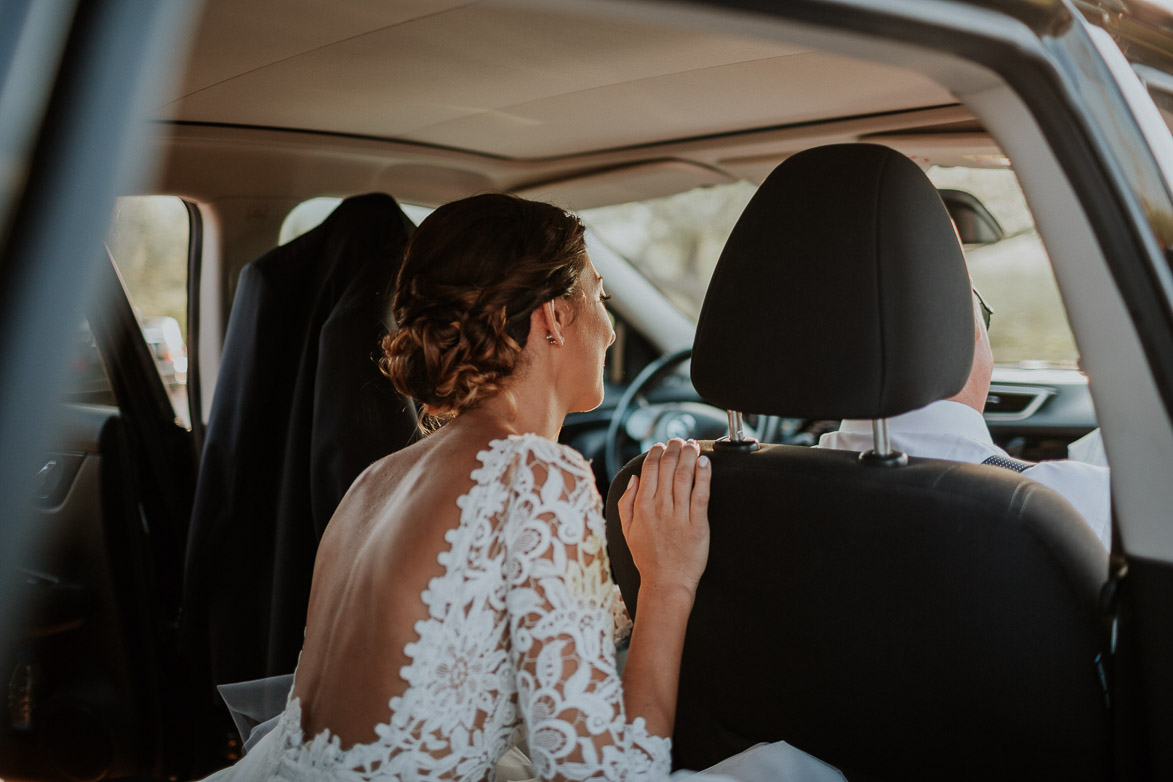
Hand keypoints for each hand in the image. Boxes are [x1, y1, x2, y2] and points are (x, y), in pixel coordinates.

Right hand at [617, 438, 710, 596]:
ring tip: (692, 445)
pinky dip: (703, 476)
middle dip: (674, 449)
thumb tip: (633, 479)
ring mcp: (679, 516)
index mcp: (642, 508)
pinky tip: (705, 463)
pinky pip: (701, 495)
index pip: (649, 471)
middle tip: (679, 440)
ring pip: (684, 477)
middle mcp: (659, 509)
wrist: (666, 584)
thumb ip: (626, 503)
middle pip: (667, 469)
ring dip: (689, 456)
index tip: (662, 445)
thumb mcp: (627, 531)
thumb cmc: (648, 559)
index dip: (656, 453)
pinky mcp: (697, 525)